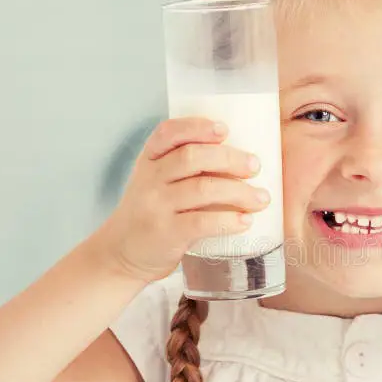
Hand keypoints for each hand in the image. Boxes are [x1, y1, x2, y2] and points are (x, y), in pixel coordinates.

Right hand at [92, 117, 269, 283]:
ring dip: (239, 192)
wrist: (120, 254)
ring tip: (261, 198)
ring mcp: (157, 206)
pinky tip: (245, 221)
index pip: (168, 133)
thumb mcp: (155, 183)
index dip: (197, 127)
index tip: (224, 129)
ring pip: (203, 189)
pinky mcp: (166, 233)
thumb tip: (239, 160)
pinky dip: (228, 220)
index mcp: (149, 160)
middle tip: (255, 166)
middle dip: (230, 159)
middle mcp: (150, 179)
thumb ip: (182, 169)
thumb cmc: (149, 214)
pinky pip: (202, 222)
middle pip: (192, 158)